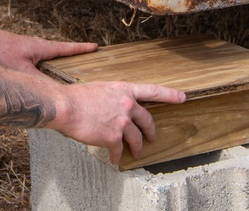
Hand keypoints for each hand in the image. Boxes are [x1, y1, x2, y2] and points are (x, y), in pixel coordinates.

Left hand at [0, 31, 97, 75]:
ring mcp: (33, 46)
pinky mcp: (25, 50)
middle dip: (76, 52)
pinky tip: (47, 70)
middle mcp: (41, 45)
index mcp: (45, 48)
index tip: (97, 46)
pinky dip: (51, 60)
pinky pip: (44, 56)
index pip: (69, 48)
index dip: (83, 49)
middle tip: (90, 54)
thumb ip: (39, 82)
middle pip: (63, 49)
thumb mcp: (23, 71)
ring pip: (53, 53)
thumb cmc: (3, 53)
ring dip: (63, 57)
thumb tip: (53, 93)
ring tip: (72, 65)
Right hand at [53, 81, 185, 164]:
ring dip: (137, 148)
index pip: (153, 91)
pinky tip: (115, 160)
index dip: (170, 94)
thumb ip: (112, 97)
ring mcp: (122, 122)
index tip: (182, 97)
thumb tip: (113, 106)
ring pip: (136, 138)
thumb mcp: (100, 88)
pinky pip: (119, 150)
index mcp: (124, 90)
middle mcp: (127, 105)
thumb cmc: (77, 96)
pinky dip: (117, 156)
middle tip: (152, 137)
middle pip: (147, 120)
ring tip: (137, 153)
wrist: (65, 107)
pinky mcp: (113, 137)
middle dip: (151, 131)